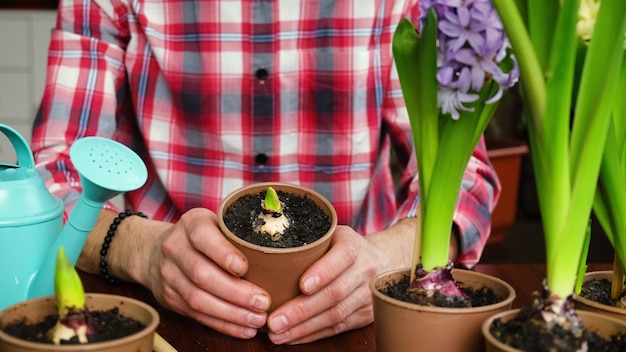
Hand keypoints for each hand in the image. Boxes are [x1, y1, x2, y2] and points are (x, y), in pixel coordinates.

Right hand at [142, 208, 270, 338]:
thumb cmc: (199, 235)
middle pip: (202, 275)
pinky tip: (245, 329)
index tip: (245, 268)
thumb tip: (283, 248)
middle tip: (263, 302)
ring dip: (232, 314)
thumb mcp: (214, 221)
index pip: (203, 237)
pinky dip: (224, 325)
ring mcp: (169, 276)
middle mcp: (175, 249)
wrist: (153, 251)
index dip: (224, 254)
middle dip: (235, 292)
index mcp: (190, 224)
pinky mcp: (171, 299)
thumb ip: (239, 231)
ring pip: (199, 299)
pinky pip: (198, 316)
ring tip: (258, 319)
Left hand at [266, 225, 385, 343]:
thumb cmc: (343, 246)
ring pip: (335, 315)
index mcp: (354, 246)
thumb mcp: (331, 233)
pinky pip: (337, 328)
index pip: (342, 257)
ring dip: (303, 328)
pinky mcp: (364, 315)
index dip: (323, 272)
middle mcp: (365, 271)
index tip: (302, 285)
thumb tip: (265, 250)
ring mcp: (367, 296)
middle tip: (274, 320)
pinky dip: (312, 334)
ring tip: (277, 333)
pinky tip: (292, 337)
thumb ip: (307, 240)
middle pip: (335, 293)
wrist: (383, 260)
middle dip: (302, 310)